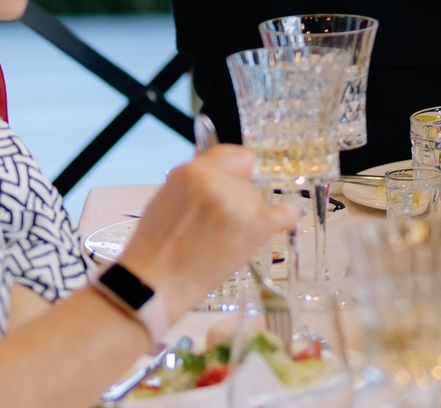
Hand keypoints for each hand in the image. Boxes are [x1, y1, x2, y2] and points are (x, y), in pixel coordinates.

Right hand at [113, 146, 291, 311]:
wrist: (155, 285)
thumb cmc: (156, 246)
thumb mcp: (167, 197)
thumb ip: (196, 178)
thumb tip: (219, 163)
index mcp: (192, 172)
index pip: (234, 155)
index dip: (230, 170)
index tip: (227, 181)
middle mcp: (218, 184)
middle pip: (244, 181)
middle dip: (232, 197)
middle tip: (210, 224)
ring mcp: (238, 205)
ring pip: (255, 201)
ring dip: (243, 216)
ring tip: (217, 241)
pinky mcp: (254, 228)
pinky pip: (285, 214)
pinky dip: (285, 217)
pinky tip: (280, 221)